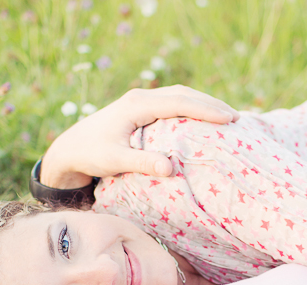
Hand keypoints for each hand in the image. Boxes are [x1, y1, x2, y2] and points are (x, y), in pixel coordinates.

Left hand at [40, 85, 239, 188]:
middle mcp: (140, 97)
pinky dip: (191, 108)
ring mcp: (141, 101)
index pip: (178, 102)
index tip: (228, 118)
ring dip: (202, 104)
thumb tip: (170, 169)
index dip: (205, 109)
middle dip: (210, 104)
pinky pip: (172, 103)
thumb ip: (141, 163)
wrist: (70, 148)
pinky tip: (204, 120)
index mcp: (136, 105)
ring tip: (226, 117)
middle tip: (235, 118)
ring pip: (179, 96)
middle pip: (183, 94)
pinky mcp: (141, 109)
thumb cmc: (91, 155)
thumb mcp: (114, 161)